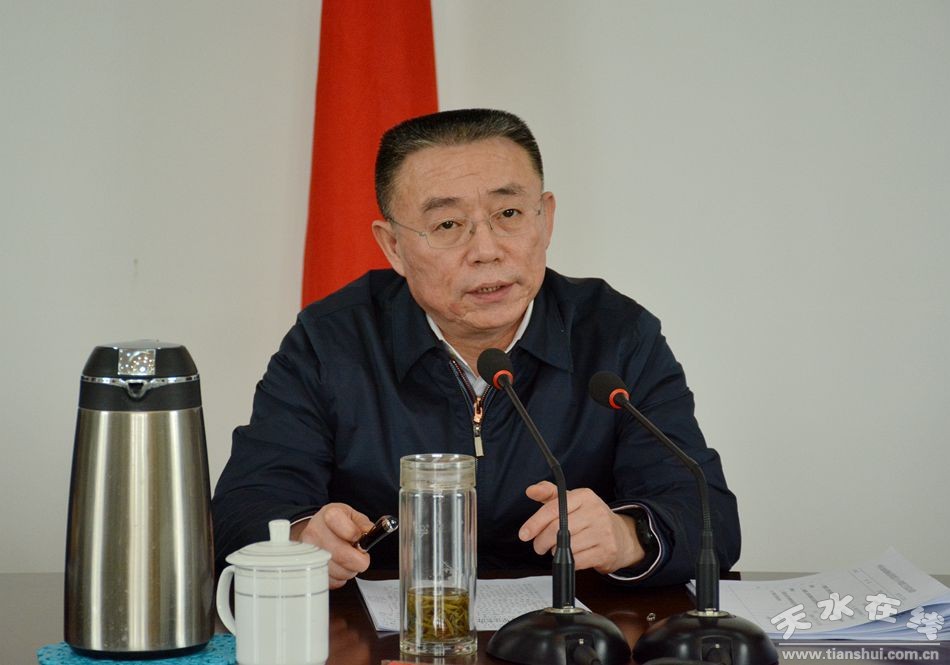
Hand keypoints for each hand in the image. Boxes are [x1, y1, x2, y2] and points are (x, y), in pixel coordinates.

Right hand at [291, 503, 373, 588]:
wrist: (315, 528)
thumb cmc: (335, 523)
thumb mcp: (352, 516)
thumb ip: (364, 525)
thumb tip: (370, 534)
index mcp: (330, 515)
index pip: (349, 531)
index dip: (357, 537)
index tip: (358, 537)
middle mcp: (315, 533)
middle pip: (343, 555)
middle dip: (359, 560)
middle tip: (361, 556)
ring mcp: (309, 552)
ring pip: (339, 571)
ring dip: (349, 570)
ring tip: (349, 560)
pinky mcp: (308, 569)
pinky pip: (332, 581)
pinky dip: (339, 577)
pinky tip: (339, 566)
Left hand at [519, 481, 644, 573]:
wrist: (622, 536)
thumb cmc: (590, 518)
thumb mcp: (572, 501)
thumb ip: (549, 494)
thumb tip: (531, 490)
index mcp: (584, 496)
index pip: (553, 509)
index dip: (535, 523)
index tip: (524, 534)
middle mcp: (595, 511)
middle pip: (558, 530)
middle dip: (542, 541)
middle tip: (538, 546)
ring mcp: (603, 532)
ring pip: (567, 547)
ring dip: (555, 552)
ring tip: (555, 550)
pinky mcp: (606, 551)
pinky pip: (578, 560)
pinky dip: (569, 561)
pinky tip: (570, 556)